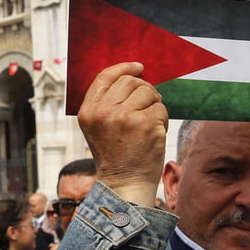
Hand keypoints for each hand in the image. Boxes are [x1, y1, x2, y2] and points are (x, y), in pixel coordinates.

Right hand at [76, 62, 167, 206]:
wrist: (124, 183)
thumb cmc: (114, 154)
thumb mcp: (97, 127)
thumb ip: (106, 102)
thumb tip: (130, 76)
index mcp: (88, 111)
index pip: (106, 77)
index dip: (124, 68)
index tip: (138, 67)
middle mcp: (104, 112)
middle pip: (130, 81)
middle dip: (143, 89)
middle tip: (148, 103)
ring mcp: (125, 117)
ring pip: (148, 92)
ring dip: (154, 104)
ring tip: (149, 121)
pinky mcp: (146, 124)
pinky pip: (160, 108)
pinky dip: (162, 118)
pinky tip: (155, 132)